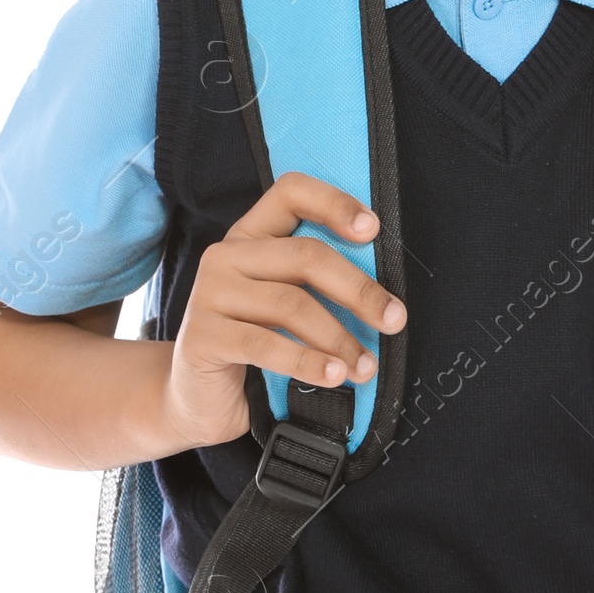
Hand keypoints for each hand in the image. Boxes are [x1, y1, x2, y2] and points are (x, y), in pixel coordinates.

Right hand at [164, 173, 405, 448]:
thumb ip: (317, 284)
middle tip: (394, 320)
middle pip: (305, 255)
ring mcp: (209, 294)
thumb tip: (383, 295)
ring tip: (366, 366)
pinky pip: (265, 345)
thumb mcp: (286, 305)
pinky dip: (307, 362)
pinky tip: (334, 376)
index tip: (373, 229)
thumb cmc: (256, 346)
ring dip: (339, 338)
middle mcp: (225, 256)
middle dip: (358, 290)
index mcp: (250, 237)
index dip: (334, 203)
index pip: (290, 193)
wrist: (198, 399)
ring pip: (292, 304)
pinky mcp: (201, 336)